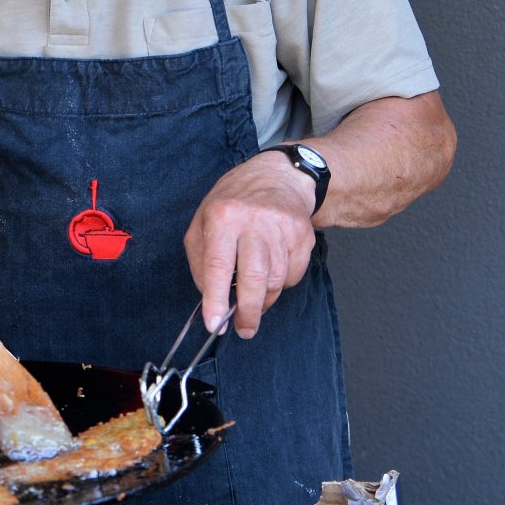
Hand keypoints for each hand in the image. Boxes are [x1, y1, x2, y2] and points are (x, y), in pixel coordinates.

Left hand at [183, 153, 317, 337]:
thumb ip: (201, 260)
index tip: (214, 324)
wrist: (279, 176)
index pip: (218, 265)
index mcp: (223, 217)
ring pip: (276, 280)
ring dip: (265, 298)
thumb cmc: (234, 203)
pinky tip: (272, 271)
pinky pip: (294, 275)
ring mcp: (283, 227)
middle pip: (254, 278)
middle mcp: (254, 221)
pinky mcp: (304, 235)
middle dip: (248, 311)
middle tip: (244, 328)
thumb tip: (210, 298)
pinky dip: (282, 283)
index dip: (215, 299)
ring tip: (255, 297)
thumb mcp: (203, 222)